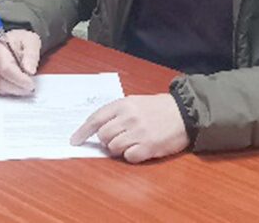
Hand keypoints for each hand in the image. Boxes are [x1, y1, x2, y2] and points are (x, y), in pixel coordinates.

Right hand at [0, 30, 40, 95]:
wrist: (11, 40)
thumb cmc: (20, 40)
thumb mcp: (31, 42)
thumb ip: (31, 55)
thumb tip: (30, 71)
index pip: (6, 68)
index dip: (19, 79)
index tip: (31, 85)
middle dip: (17, 88)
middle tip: (31, 88)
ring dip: (13, 91)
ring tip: (26, 88)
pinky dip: (9, 91)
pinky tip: (18, 87)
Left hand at [70, 93, 188, 162]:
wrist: (184, 113)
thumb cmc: (157, 108)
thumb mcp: (134, 102)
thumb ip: (116, 113)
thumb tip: (97, 129)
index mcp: (123, 104)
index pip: (95, 119)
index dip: (83, 131)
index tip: (74, 140)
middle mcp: (129, 118)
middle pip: (103, 136)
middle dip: (105, 141)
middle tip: (115, 139)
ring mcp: (139, 133)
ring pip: (113, 148)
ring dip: (118, 149)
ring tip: (130, 143)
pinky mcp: (149, 147)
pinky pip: (129, 157)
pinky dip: (131, 156)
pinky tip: (140, 149)